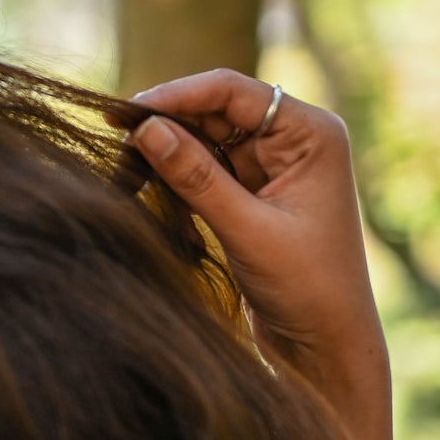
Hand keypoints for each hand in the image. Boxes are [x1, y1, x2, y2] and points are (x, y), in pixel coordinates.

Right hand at [116, 69, 386, 390]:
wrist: (326, 347)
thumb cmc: (307, 289)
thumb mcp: (248, 230)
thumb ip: (195, 177)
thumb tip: (145, 131)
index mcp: (311, 133)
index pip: (233, 92)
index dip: (177, 95)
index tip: (127, 112)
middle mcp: (293, 140)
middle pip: (214, 111)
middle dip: (166, 124)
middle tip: (113, 139)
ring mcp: (271, 166)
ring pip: (203, 140)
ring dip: (165, 153)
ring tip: (123, 170)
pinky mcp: (251, 194)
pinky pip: (203, 170)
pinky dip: (175, 178)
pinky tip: (147, 189)